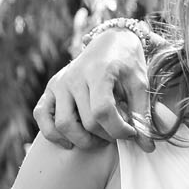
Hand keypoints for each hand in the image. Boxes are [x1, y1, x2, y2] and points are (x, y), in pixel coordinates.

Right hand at [33, 28, 153, 151]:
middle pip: (87, 121)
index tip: (131, 133)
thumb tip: (147, 147)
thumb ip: (142, 115)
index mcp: (99, 73)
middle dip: (106, 136)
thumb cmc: (127, 64)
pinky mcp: (50, 88)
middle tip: (118, 135)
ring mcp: (59, 83)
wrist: (111, 41)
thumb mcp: (140, 85)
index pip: (103, 112)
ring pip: (63, 124)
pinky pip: (41, 116)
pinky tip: (70, 141)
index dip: (119, 130)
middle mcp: (74, 77)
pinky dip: (53, 133)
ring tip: (100, 139)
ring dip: (82, 140)